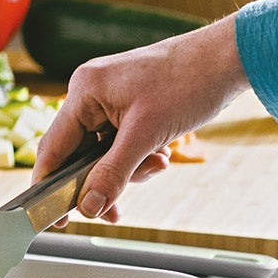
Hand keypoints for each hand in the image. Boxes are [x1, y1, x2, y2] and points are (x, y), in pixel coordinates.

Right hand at [33, 18, 248, 221]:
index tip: (53, 218)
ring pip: (101, 152)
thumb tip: (88, 207)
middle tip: (114, 208)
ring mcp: (109, 99)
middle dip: (101, 180)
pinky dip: (136, 157)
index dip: (50, 185)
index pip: (53, 147)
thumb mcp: (147, 135)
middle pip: (78, 153)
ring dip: (127, 169)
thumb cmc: (188, 82)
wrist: (227, 59)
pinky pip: (119, 142)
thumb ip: (113, 173)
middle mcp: (90, 93)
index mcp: (84, 91)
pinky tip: (159, 156)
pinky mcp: (128, 105)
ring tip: (157, 165)